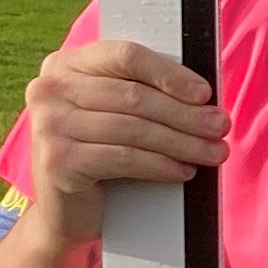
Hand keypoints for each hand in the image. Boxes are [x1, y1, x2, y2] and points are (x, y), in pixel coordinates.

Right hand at [23, 38, 227, 236]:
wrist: (66, 211)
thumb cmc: (98, 154)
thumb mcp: (114, 113)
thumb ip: (142, 92)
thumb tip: (203, 97)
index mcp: (66, 64)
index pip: (125, 56)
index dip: (169, 73)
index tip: (203, 93)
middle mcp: (50, 89)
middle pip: (133, 95)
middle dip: (185, 114)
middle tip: (219, 126)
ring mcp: (49, 124)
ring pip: (133, 128)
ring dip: (181, 142)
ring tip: (211, 152)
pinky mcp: (58, 160)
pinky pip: (124, 158)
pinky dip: (160, 165)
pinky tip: (183, 170)